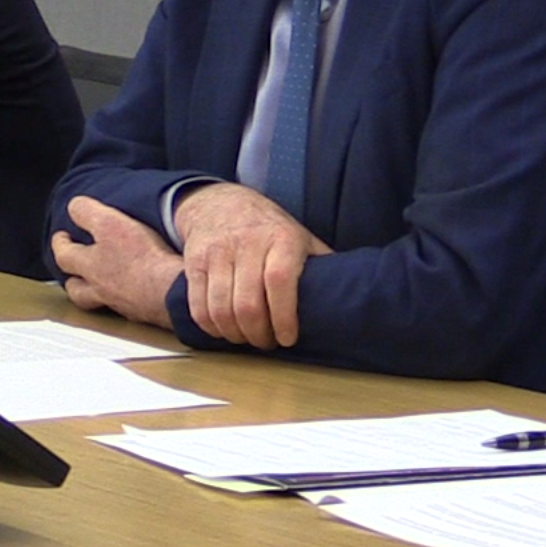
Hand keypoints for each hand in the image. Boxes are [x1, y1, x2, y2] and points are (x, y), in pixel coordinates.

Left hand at [52, 196, 183, 328]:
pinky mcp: (140, 312)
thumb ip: (87, 213)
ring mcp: (119, 302)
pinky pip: (121, 307)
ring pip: (94, 301)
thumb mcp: (110, 223)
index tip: (62, 236)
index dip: (61, 242)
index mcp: (90, 264)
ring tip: (91, 285)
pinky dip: (118, 300)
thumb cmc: (144, 258)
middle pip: (75, 286)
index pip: (64, 253)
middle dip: (70, 274)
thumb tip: (74, 207)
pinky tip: (127, 293)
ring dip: (88, 292)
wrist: (172, 291)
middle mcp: (100, 287)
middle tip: (71, 264)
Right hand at [170, 182, 331, 349]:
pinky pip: (199, 306)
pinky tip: (224, 330)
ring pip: (221, 310)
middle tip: (267, 343)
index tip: (287, 338)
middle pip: (248, 303)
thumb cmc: (269, 229)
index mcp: (281, 238)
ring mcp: (217, 252)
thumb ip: (320, 265)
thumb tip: (350, 296)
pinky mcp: (195, 262)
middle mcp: (247, 243)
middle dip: (258, 334)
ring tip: (246, 338)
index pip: (279, 280)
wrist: (221, 203)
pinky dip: (211, 327)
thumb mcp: (300, 237)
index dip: (283, 315)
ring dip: (234, 335)